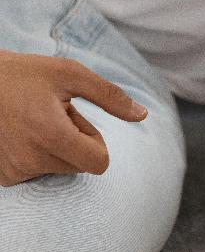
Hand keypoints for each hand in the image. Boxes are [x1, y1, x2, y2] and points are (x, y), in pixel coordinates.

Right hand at [0, 50, 147, 186]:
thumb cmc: (22, 74)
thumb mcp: (69, 74)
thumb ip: (110, 96)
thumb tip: (143, 115)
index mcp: (51, 135)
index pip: (99, 163)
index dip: (95, 142)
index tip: (75, 121)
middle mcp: (29, 159)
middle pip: (80, 166)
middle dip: (73, 142)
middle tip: (48, 115)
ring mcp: (12, 171)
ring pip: (57, 169)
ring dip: (53, 147)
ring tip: (30, 121)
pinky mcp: (1, 177)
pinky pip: (35, 173)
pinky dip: (33, 155)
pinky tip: (17, 133)